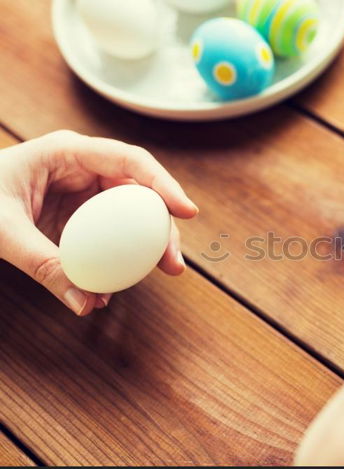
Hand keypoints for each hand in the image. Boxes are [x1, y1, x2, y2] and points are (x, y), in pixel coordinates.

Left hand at [0, 130, 197, 315]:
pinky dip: (121, 256)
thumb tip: (85, 303)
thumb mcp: (2, 230)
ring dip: (150, 243)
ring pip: (133, 213)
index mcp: (68, 153)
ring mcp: (84, 193)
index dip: (163, 184)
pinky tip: (119, 282)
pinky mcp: (80, 217)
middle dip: (163, 224)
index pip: (129, 161)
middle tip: (173, 260)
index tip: (187, 211)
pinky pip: (112, 234)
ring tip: (164, 270)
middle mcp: (84, 169)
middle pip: (140, 191)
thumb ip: (42, 265)